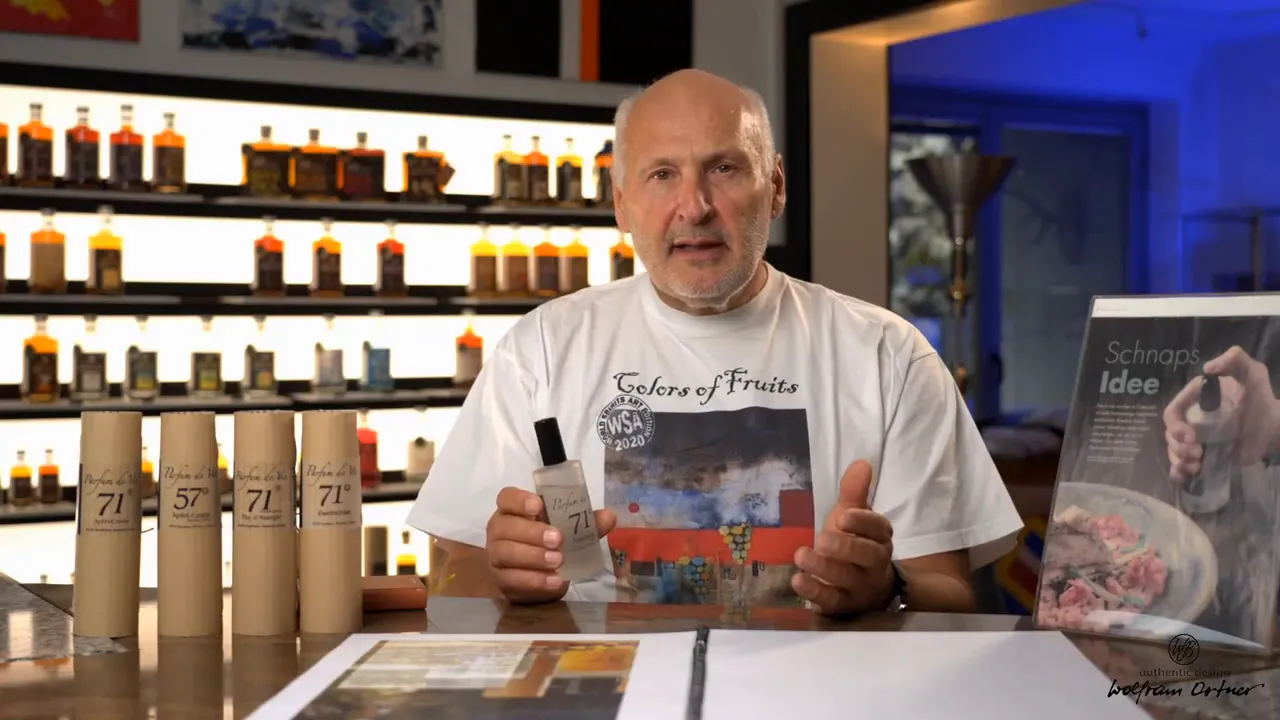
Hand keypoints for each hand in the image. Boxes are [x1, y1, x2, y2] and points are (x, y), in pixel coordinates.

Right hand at [485, 487, 616, 603]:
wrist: (538, 578)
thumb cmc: (549, 544)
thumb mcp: (569, 530)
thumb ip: (587, 522)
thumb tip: (609, 516)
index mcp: (513, 510)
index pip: (507, 498)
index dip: (519, 500)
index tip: (538, 505)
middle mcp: (499, 530)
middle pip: (506, 526)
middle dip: (532, 533)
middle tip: (558, 540)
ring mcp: (496, 556)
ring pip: (505, 553)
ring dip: (533, 557)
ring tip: (558, 561)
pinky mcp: (500, 580)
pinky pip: (512, 579)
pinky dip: (534, 580)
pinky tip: (554, 581)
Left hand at [791, 460, 894, 615]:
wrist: (866, 590)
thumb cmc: (855, 545)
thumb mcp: (852, 517)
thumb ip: (854, 493)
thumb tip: (862, 462)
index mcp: (879, 537)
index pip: (877, 528)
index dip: (862, 522)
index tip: (844, 516)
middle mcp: (874, 563)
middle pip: (867, 556)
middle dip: (846, 547)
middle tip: (823, 539)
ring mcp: (859, 587)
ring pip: (847, 579)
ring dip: (824, 568)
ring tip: (801, 556)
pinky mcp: (842, 605)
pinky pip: (831, 601)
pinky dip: (815, 592)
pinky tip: (798, 580)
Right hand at [1163, 346, 1278, 479]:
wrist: (1274, 428)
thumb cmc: (1261, 400)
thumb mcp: (1253, 374)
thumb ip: (1236, 359)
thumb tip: (1207, 368)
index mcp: (1194, 401)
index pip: (1172, 413)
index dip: (1175, 426)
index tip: (1190, 436)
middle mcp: (1190, 420)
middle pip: (1169, 435)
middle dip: (1178, 447)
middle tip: (1197, 453)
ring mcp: (1196, 440)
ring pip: (1173, 452)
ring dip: (1178, 461)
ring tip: (1196, 466)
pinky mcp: (1203, 457)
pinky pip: (1181, 467)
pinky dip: (1178, 473)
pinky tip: (1187, 476)